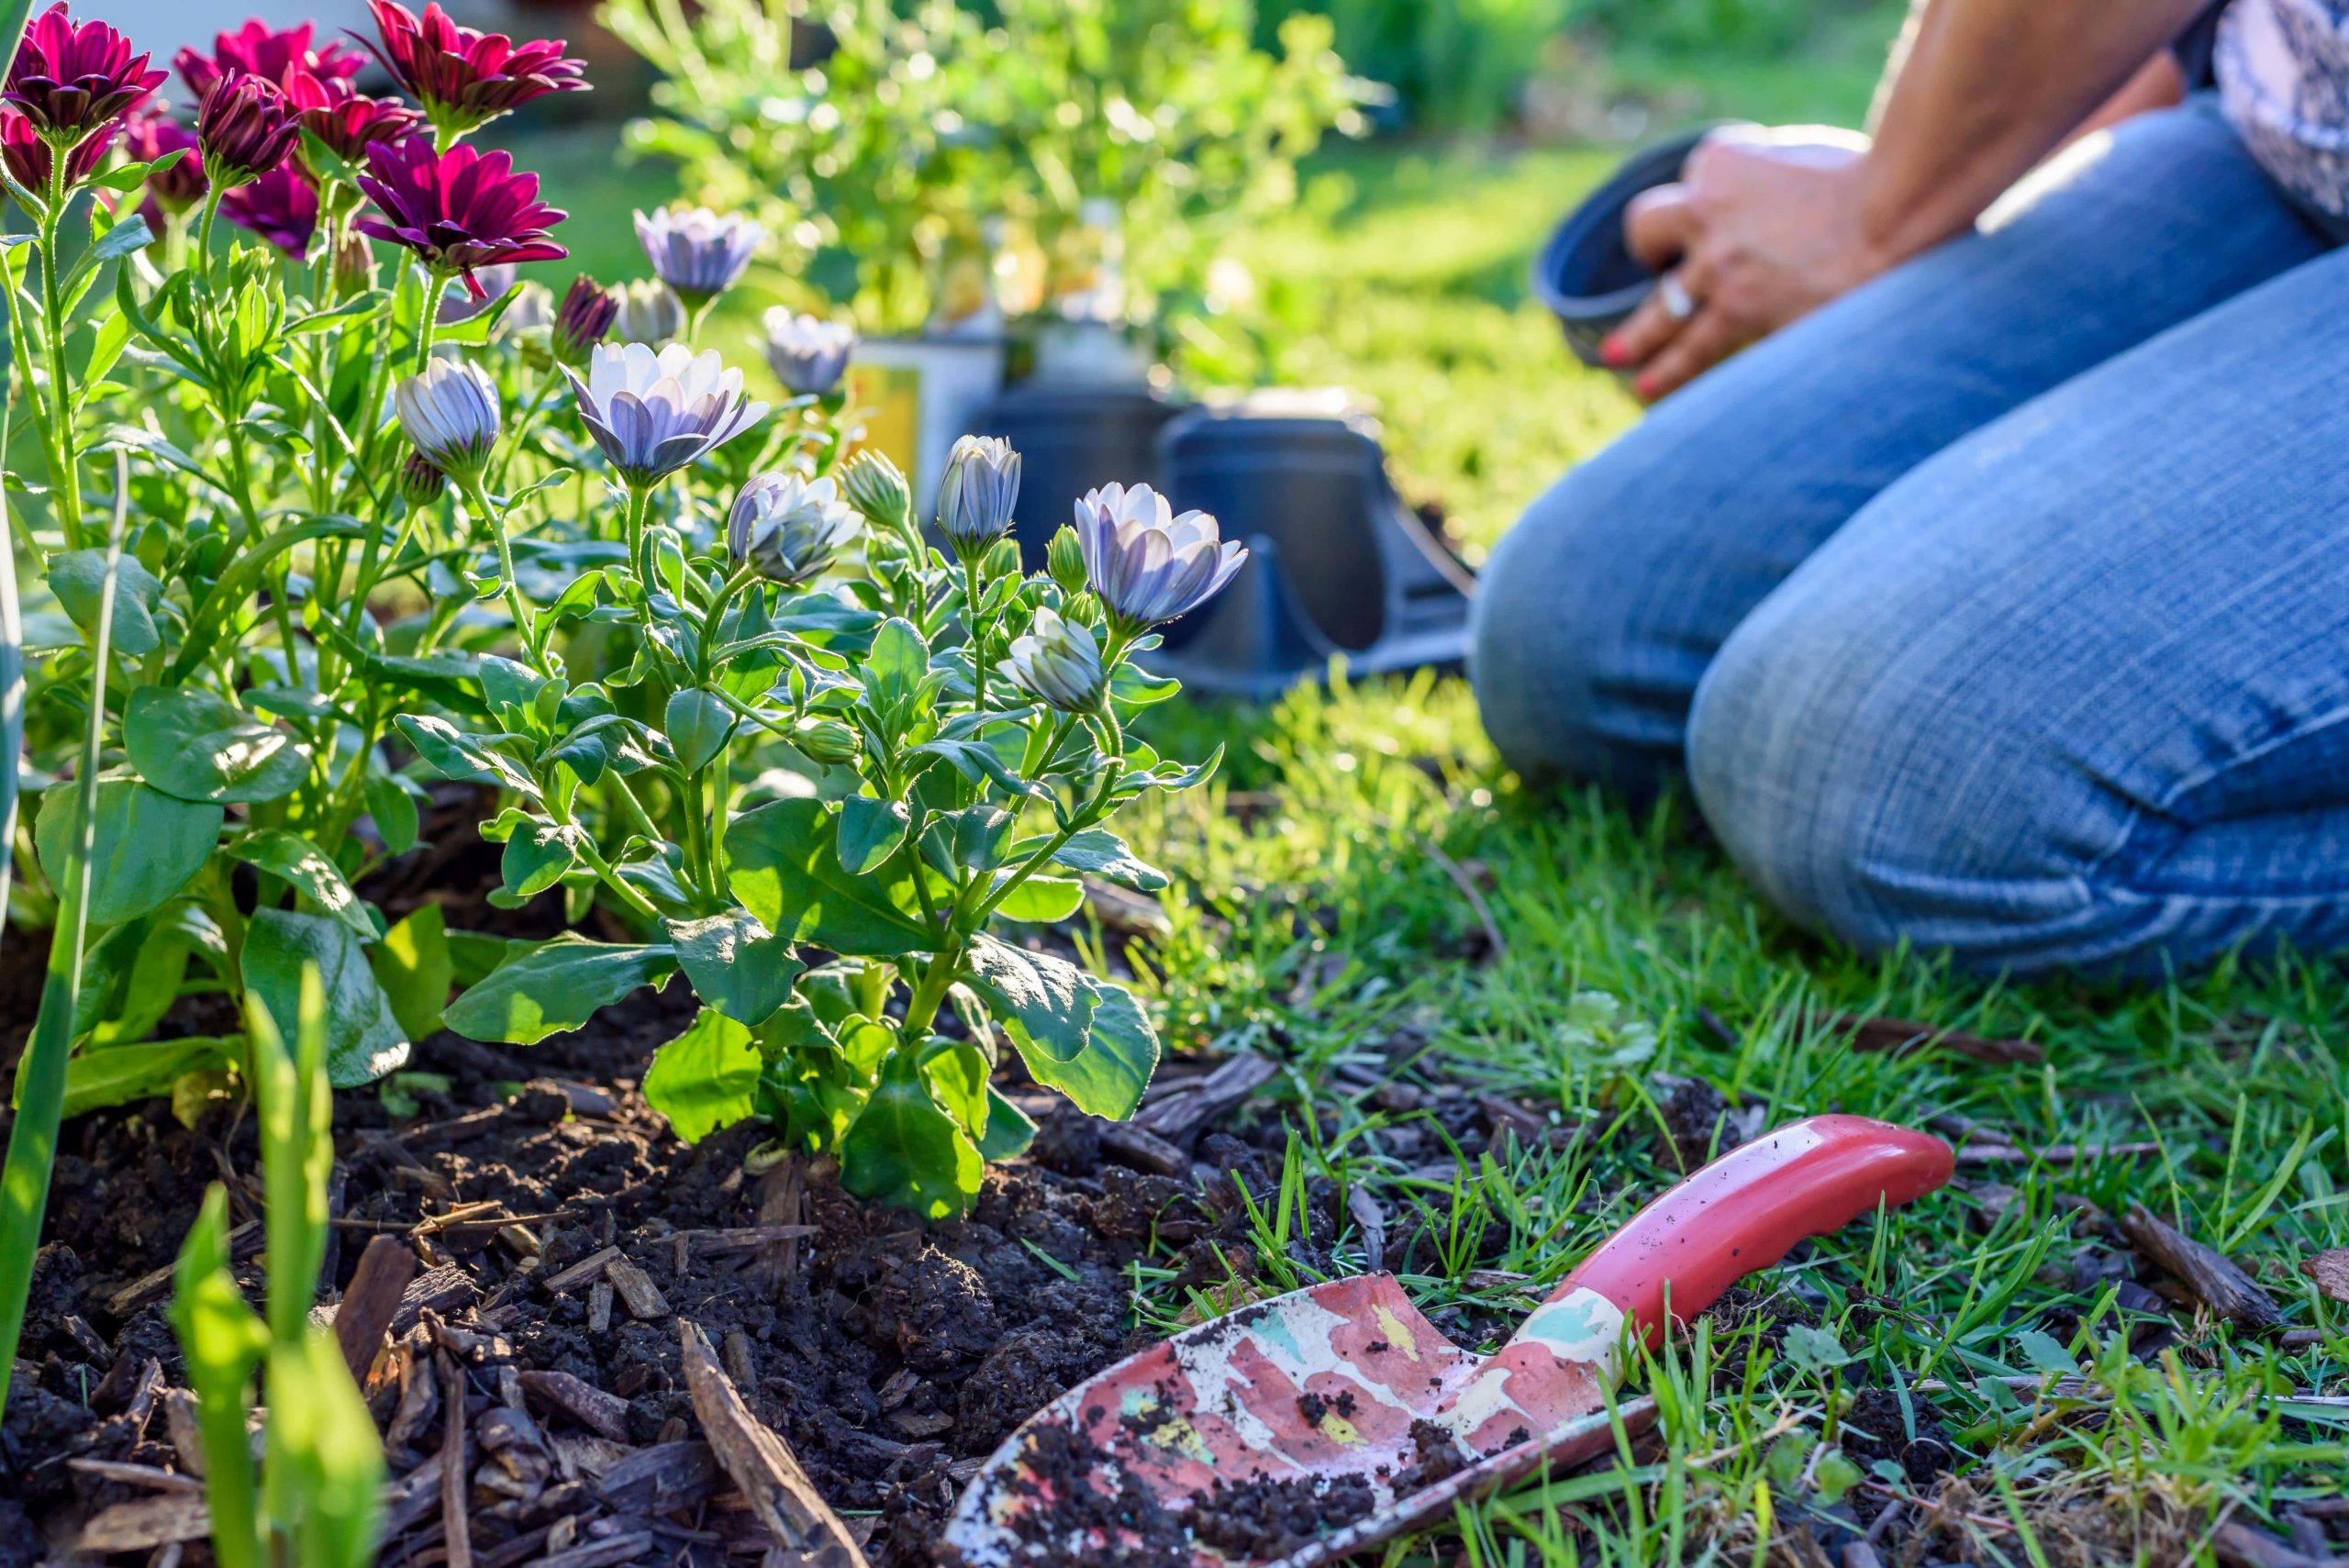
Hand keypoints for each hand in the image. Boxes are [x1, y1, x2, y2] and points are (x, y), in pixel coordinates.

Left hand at [1602, 125, 1884, 401]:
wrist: (1895, 212)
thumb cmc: (1872, 176)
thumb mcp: (1811, 154)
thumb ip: (1776, 170)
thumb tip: (1767, 191)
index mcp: (1720, 162)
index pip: (1694, 182)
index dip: (1705, 201)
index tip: (1718, 214)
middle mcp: (1705, 214)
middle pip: (1646, 232)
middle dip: (1645, 251)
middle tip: (1650, 257)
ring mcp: (1719, 269)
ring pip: (1663, 313)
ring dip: (1640, 340)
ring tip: (1620, 358)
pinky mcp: (1742, 314)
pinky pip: (1700, 350)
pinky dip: (1678, 373)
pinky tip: (1657, 389)